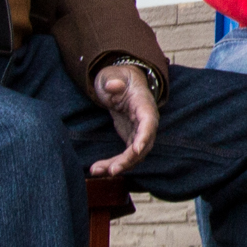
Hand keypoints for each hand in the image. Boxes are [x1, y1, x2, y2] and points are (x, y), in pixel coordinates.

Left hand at [90, 62, 158, 176]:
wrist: (121, 83)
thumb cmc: (119, 78)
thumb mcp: (113, 75)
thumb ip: (113, 80)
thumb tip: (113, 86)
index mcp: (144, 105)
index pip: (148, 123)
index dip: (144, 137)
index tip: (136, 150)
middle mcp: (146, 122)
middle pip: (143, 145)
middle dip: (129, 159)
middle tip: (112, 170)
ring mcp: (139, 132)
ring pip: (135, 155)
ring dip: (119, 165)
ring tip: (97, 171)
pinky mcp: (131, 139)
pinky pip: (126, 156)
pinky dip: (114, 163)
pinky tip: (98, 169)